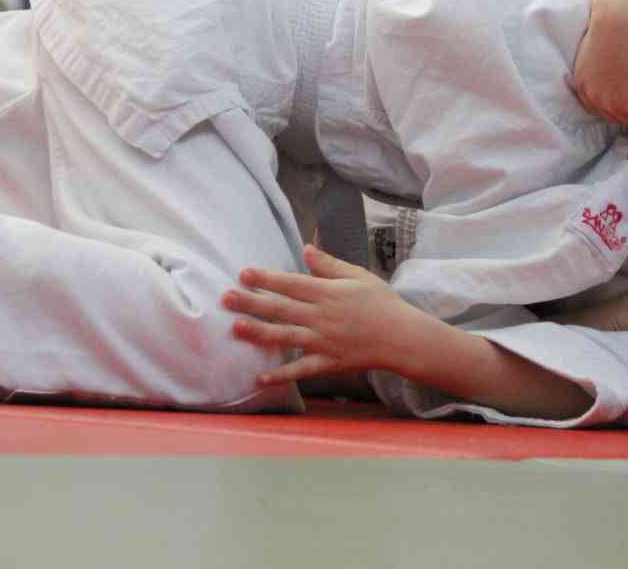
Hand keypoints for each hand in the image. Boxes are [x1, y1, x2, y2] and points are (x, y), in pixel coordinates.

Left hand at [223, 245, 422, 383]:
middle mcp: (322, 316)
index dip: (266, 278)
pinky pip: (301, 369)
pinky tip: (260, 377)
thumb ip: (330, 265)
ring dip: (258, 332)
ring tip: (235, 328)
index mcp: (329, 293)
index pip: (291, 283)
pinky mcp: (328, 362)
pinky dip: (281, 374)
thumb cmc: (382, 303)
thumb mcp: (359, 276)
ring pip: (285, 336)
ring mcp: (323, 341)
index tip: (243, 274)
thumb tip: (305, 249)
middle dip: (251, 302)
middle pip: (281, 308)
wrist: (403, 337)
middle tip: (225, 297)